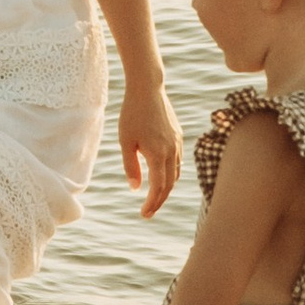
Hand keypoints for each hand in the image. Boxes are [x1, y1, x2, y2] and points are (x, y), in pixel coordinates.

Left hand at [119, 82, 182, 218]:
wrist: (148, 89)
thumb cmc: (131, 114)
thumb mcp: (126, 142)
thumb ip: (131, 166)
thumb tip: (136, 188)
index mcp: (158, 154)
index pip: (158, 187)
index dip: (152, 203)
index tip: (144, 214)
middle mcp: (172, 151)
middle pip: (169, 184)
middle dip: (159, 200)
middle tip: (148, 212)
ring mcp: (178, 143)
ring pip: (176, 173)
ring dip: (166, 188)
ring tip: (154, 197)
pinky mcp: (178, 136)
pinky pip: (178, 161)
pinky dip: (171, 174)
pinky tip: (163, 175)